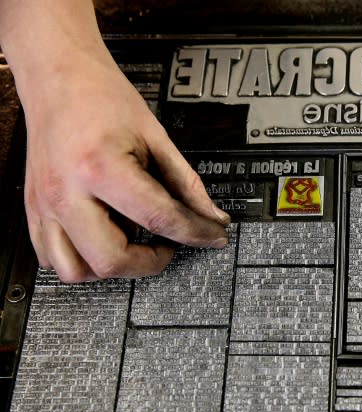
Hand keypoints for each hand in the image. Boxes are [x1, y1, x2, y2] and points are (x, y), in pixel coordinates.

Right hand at [21, 50, 229, 281]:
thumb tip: (211, 215)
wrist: (58, 76)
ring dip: (112, 267)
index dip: (195, 233)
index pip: (159, 218)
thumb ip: (186, 182)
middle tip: (169, 246)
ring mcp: (45, 204)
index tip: (213, 236)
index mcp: (100, 168)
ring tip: (135, 246)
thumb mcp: (155, 136)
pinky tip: (102, 240)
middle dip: (150, 262)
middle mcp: (66, 192)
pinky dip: (81, 260)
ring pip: (75, 270)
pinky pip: (52, 257)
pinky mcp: (34, 208)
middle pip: (111, 259)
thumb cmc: (101, 98)